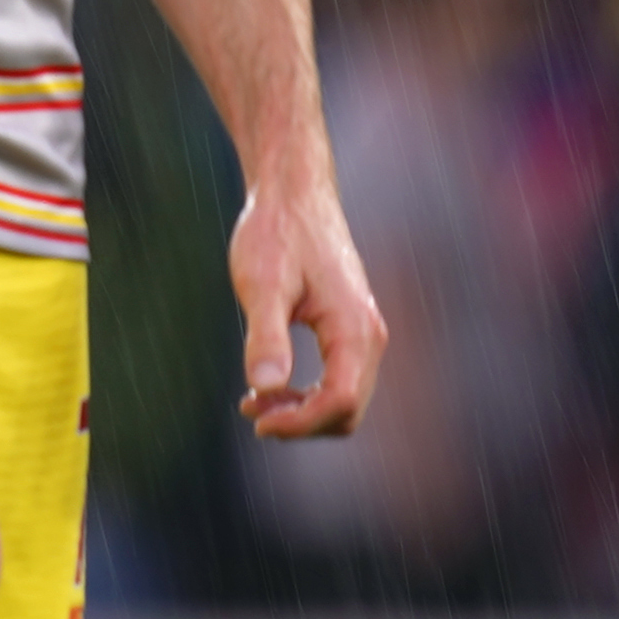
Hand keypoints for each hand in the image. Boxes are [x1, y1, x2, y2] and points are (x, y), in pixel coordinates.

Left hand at [232, 161, 386, 440]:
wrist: (294, 194)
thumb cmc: (276, 233)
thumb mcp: (262, 283)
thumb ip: (266, 336)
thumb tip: (265, 388)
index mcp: (354, 329)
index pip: (342, 401)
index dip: (301, 423)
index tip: (257, 420)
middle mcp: (369, 336)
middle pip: (348, 410)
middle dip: (301, 421)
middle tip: (249, 408)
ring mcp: (362, 333)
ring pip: (345, 399)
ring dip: (304, 411)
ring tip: (253, 400)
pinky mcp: (348, 329)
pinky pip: (339, 379)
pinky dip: (308, 393)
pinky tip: (270, 384)